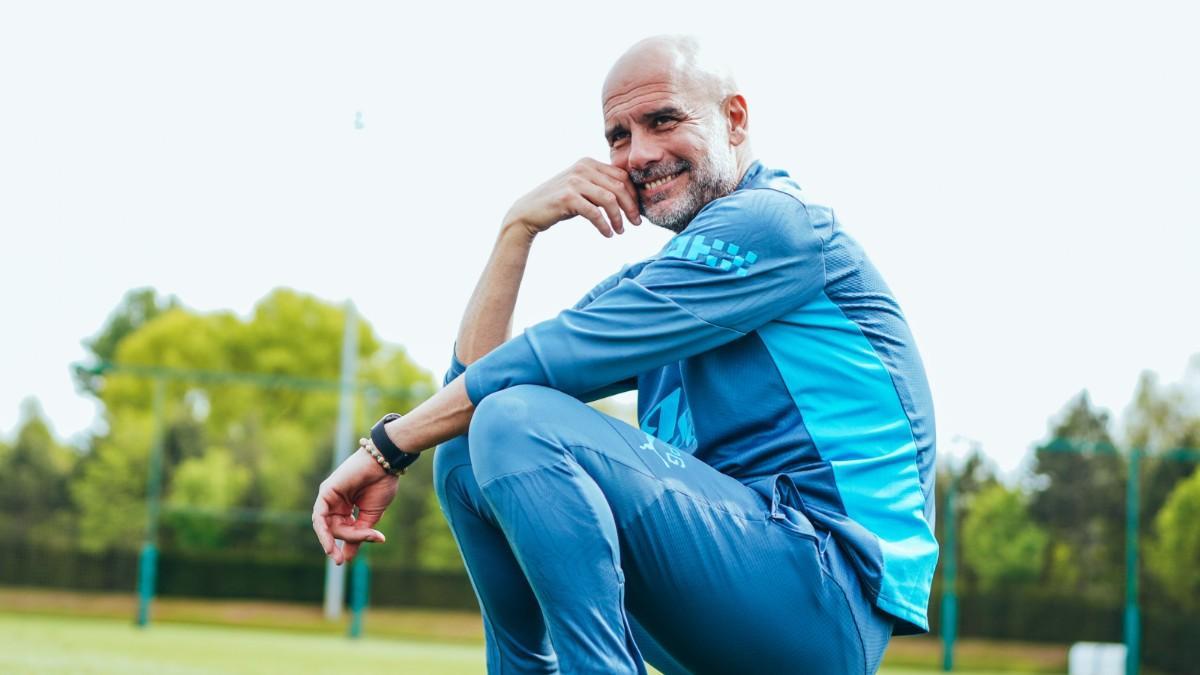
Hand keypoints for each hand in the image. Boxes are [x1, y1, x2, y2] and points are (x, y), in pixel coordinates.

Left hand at [311, 440, 399, 564]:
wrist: (386, 464)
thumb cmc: (381, 485)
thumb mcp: (370, 517)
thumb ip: (358, 536)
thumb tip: (348, 559)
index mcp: (347, 508)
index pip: (342, 531)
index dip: (344, 546)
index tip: (345, 562)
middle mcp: (335, 503)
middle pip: (335, 529)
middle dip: (346, 540)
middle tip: (358, 546)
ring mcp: (329, 497)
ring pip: (327, 526)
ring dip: (334, 540)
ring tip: (338, 554)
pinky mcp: (326, 492)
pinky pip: (320, 516)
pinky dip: (323, 532)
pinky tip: (329, 545)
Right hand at [503, 158, 640, 238]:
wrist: (528, 212)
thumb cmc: (560, 203)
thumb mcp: (582, 189)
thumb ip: (601, 187)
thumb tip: (631, 199)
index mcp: (589, 163)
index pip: (622, 175)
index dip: (633, 194)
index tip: (637, 211)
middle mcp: (582, 168)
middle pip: (619, 187)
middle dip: (631, 207)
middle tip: (636, 224)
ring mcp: (574, 181)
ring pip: (609, 199)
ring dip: (618, 218)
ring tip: (620, 231)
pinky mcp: (567, 197)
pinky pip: (595, 213)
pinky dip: (604, 225)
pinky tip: (608, 234)